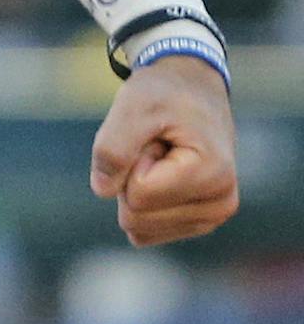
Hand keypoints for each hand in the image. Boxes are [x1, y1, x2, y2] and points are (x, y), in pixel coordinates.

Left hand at [90, 56, 238, 246]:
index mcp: (213, 174)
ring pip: (138, 227)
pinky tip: (163, 174)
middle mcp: (221, 203)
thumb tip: (103, 191)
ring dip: (136, 187)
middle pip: (136, 217)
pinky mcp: (197, 223)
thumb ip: (113, 147)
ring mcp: (212, 218)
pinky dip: (142, 201)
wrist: (192, 91)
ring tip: (161, 157)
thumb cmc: (164, 95)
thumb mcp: (132, 106)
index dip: (131, 161)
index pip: (137, 195)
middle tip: (155, 147)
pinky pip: (144, 233)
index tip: (154, 136)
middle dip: (132, 177)